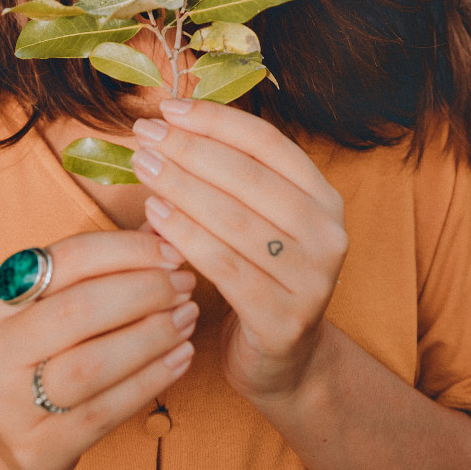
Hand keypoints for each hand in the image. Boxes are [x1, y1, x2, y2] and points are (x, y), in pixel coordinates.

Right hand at [0, 231, 196, 469]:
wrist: (6, 435)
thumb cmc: (48, 350)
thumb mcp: (62, 302)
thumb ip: (107, 264)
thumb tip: (163, 224)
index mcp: (0, 296)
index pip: (69, 258)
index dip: (127, 251)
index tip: (174, 252)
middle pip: (79, 309)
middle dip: (144, 292)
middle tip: (185, 286)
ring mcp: (11, 401)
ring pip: (91, 363)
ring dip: (151, 337)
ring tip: (187, 319)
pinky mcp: (38, 446)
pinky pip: (104, 411)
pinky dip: (150, 381)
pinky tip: (181, 359)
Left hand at [132, 99, 347, 404]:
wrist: (282, 361)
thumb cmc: (257, 273)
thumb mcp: (255, 218)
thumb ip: (226, 175)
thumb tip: (167, 124)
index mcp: (324, 197)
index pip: (267, 143)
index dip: (216, 120)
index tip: (168, 108)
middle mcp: (328, 234)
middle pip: (248, 177)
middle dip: (189, 150)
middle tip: (144, 135)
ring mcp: (312, 279)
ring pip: (233, 219)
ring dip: (180, 187)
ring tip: (143, 167)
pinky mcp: (285, 319)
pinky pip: (224, 266)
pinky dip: (185, 236)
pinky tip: (154, 216)